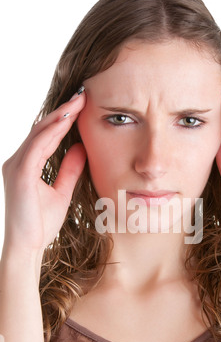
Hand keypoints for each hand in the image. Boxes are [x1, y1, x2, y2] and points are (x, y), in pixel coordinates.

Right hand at [2, 89, 86, 255]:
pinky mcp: (20, 174)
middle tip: (82, 94)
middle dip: (63, 111)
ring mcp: (16, 166)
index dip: (64, 119)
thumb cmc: (41, 223)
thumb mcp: (61, 191)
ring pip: (39, 132)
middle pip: (42, 128)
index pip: (46, 135)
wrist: (28, 247)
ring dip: (60, 116)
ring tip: (78, 101)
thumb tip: (81, 149)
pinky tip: (67, 121)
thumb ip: (69, 170)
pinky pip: (37, 146)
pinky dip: (52, 132)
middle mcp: (18, 160)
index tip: (82, 105)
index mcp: (27, 164)